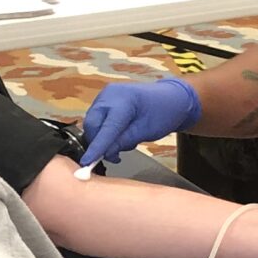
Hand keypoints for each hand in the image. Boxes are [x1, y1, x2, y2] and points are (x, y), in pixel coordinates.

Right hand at [77, 77, 202, 167]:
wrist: (170, 98)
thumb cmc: (163, 113)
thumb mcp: (147, 131)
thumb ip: (124, 141)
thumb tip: (105, 153)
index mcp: (124, 100)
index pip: (106, 128)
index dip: (96, 147)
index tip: (86, 163)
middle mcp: (109, 95)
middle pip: (93, 125)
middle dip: (99, 143)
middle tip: (115, 157)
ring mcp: (104, 96)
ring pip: (93, 124)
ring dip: (102, 139)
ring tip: (123, 143)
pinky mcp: (103, 101)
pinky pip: (97, 120)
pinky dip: (104, 132)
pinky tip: (119, 135)